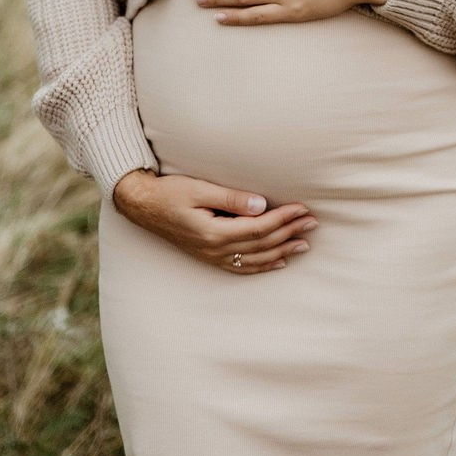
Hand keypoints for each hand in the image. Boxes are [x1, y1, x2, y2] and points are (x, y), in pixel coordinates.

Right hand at [112, 169, 316, 273]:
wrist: (143, 206)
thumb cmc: (170, 192)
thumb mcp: (199, 189)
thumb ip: (231, 199)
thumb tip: (261, 205)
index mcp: (214, 232)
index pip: (258, 228)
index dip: (283, 219)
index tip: (302, 209)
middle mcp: (215, 249)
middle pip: (261, 244)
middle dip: (289, 232)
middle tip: (313, 222)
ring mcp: (212, 256)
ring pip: (255, 258)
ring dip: (282, 250)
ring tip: (304, 243)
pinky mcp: (209, 256)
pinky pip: (241, 266)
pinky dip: (262, 265)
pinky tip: (278, 261)